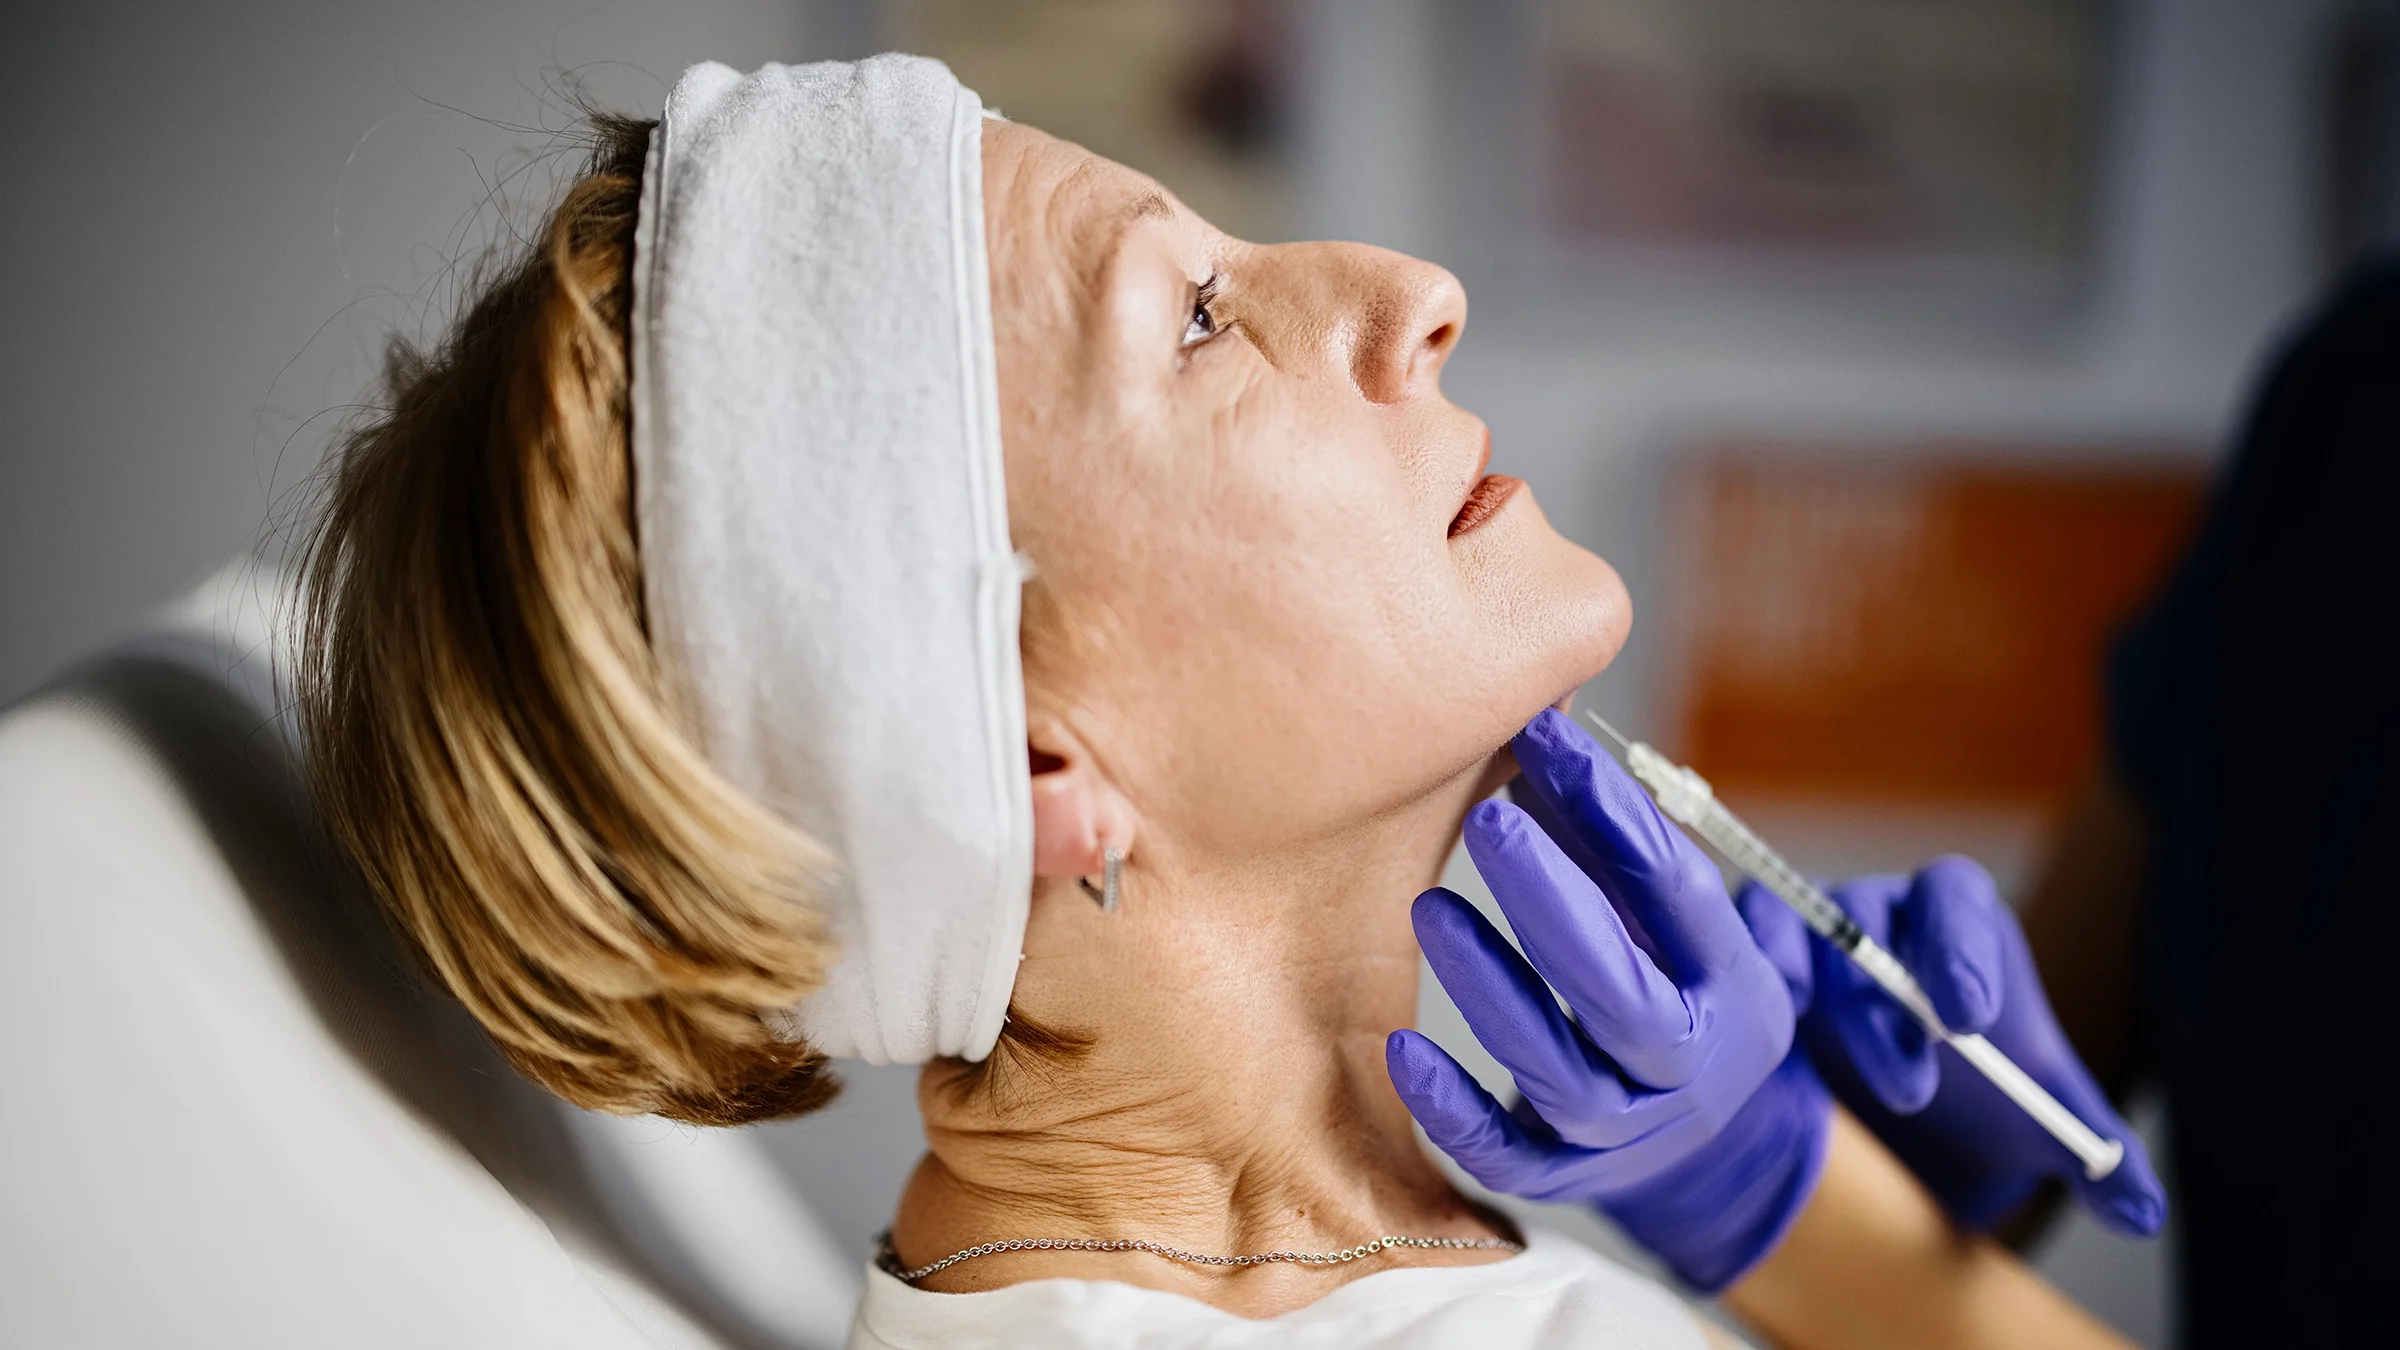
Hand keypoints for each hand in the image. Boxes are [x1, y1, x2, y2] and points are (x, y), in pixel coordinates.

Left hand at [1387, 708, 1830, 1290]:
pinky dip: (1454, 1106)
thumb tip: (1535, 724)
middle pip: (1626, 996)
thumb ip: (1611, 836)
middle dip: (1555, 905)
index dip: (1611, 811)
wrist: (1703, 1143)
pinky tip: (1401, 1049)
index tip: (1544, 734)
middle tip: (1488, 821)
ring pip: (1561, 1076)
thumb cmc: (1666, 986)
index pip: (1677, 891)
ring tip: (1431, 908)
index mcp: (1731, 983)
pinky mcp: (1560, 1179)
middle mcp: (1691, 1067)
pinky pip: (1505, 1155)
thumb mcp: (1672, 919)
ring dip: (1495, 989)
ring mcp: (1627, 1133)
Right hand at [1741, 858, 2165, 1236]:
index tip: (1971, 1017)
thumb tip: (2141, 1212)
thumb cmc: (1984, 1110)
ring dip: (1809, 983)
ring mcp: (1814, 938)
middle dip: (1889, 995)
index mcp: (1964, 929)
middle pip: (1874, 915)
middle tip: (1916, 1086)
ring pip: (1800, 927)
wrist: (1910, 1133)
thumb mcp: (2049, 1132)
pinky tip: (1749, 1028)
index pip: (1958, 900)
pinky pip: (1746, 942)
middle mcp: (1885, 918)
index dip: (1959, 947)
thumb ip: (2103, 1161)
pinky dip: (1745, 966)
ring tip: (1814, 1046)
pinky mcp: (1762, 967)